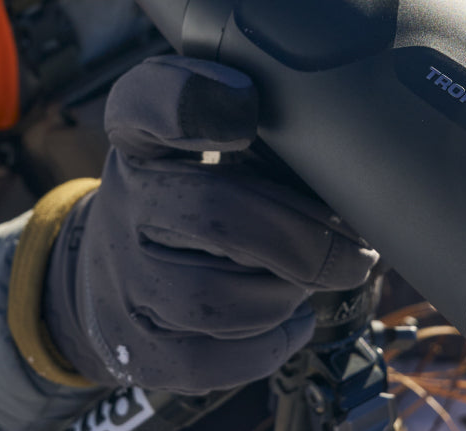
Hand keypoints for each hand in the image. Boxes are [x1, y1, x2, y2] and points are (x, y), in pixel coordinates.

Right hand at [42, 54, 377, 394]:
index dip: (194, 103)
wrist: (112, 266)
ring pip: (215, 298)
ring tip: (308, 280)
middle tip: (353, 245)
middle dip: (305, 238)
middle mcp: (124, 201)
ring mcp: (122, 279)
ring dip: (286, 293)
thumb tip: (354, 154)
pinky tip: (291, 321)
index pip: (145, 103)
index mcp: (143, 137)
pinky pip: (211, 362)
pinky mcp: (135, 346)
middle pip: (214, 213)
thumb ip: (264, 127)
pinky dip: (268, 345)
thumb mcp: (209, 141)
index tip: (247, 108)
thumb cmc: (193, 193)